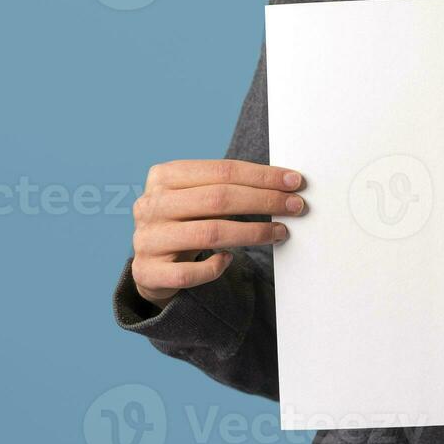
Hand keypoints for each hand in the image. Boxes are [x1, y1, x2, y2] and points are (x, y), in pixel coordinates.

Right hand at [131, 159, 305, 308]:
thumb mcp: (195, 197)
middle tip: (296, 206)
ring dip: (253, 232)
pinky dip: (214, 267)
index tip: (294, 181)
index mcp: (164, 176)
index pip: (222, 170)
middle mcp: (152, 205)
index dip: (262, 175)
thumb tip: (284, 184)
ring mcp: (147, 240)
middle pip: (219, 199)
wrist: (150, 263)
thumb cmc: (185, 222)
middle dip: (264, 200)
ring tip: (280, 232)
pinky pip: (189, 273)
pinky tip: (230, 260)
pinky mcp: (148, 272)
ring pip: (209, 233)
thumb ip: (226, 187)